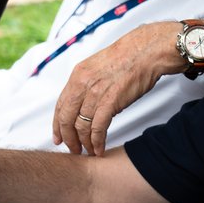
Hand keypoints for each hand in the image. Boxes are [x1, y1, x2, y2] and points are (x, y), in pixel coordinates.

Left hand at [52, 21, 182, 154]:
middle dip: (68, 138)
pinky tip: (99, 148)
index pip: (60, 105)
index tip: (59, 137)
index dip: (57, 125)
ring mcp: (95, 93)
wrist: (146, 51)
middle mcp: (82, 84)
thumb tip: (87, 101)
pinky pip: (98, 128)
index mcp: (77, 75)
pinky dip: (97, 141)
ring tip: (88, 151)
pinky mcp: (110, 102)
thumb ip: (88, 83)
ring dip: (84, 143)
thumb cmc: (129, 57)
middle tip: (72, 149)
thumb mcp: (98, 66)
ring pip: (81, 126)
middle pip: (66, 118)